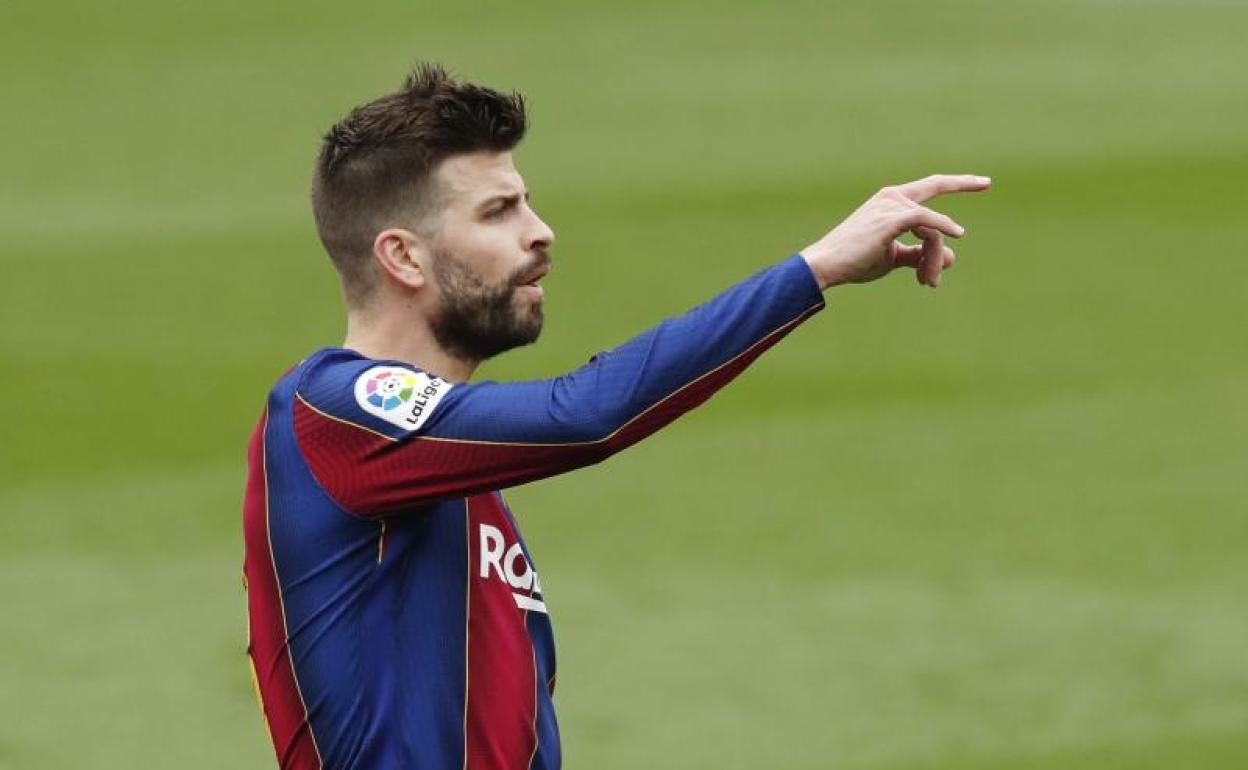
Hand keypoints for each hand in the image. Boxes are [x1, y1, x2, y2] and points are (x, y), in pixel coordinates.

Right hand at [800, 174, 991, 288]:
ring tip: (928, 281)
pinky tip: (957, 235)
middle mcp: (892, 197)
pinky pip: (928, 223)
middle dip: (963, 182)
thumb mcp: (893, 257)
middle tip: (987, 182)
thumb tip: (952, 257)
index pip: (927, 188)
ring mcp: (891, 206)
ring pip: (933, 228)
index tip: (980, 182)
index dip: (954, 184)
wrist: (826, 266)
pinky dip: (943, 230)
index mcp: (890, 202)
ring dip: (935, 258)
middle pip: (935, 196)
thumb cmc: (855, 262)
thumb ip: (920, 254)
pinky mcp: (891, 219)